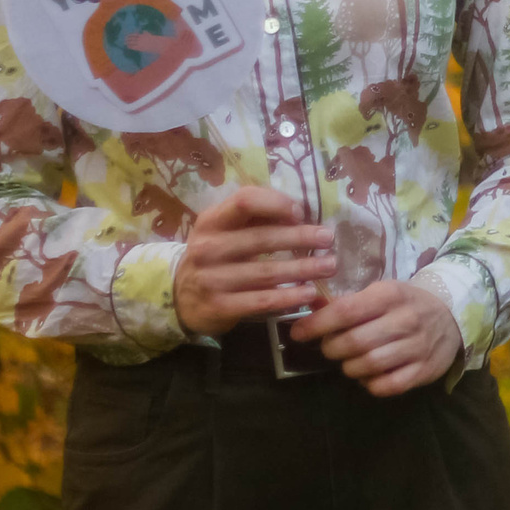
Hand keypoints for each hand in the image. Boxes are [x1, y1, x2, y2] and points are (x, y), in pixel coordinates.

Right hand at [175, 187, 336, 337]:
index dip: (276, 204)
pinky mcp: (219, 307)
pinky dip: (288, 296)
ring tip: (329, 266)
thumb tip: (299, 211)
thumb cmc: (215, 255)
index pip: (244, 202)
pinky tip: (309, 293)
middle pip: (262, 239)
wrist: (180, 296)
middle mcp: (207, 248)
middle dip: (300, 238)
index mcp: (211, 222)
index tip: (301, 212)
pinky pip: (261, 301)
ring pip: (266, 272)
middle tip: (328, 239)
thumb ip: (254, 218)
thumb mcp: (225, 230)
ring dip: (303, 269)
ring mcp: (211, 280)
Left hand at [290, 279, 462, 396]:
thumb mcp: (380, 293)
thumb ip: (347, 303)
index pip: (346, 311)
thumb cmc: (405, 304)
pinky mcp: (424, 370)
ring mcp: (417, 347)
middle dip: (331, 348)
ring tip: (350, 361)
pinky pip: (386, 386)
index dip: (317, 324)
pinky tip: (370, 374)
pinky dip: (370, 384)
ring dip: (349, 367)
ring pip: (368, 366)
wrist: (451, 314)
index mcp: (390, 295)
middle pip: (353, 342)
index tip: (298, 332)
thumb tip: (309, 309)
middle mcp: (405, 320)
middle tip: (330, 347)